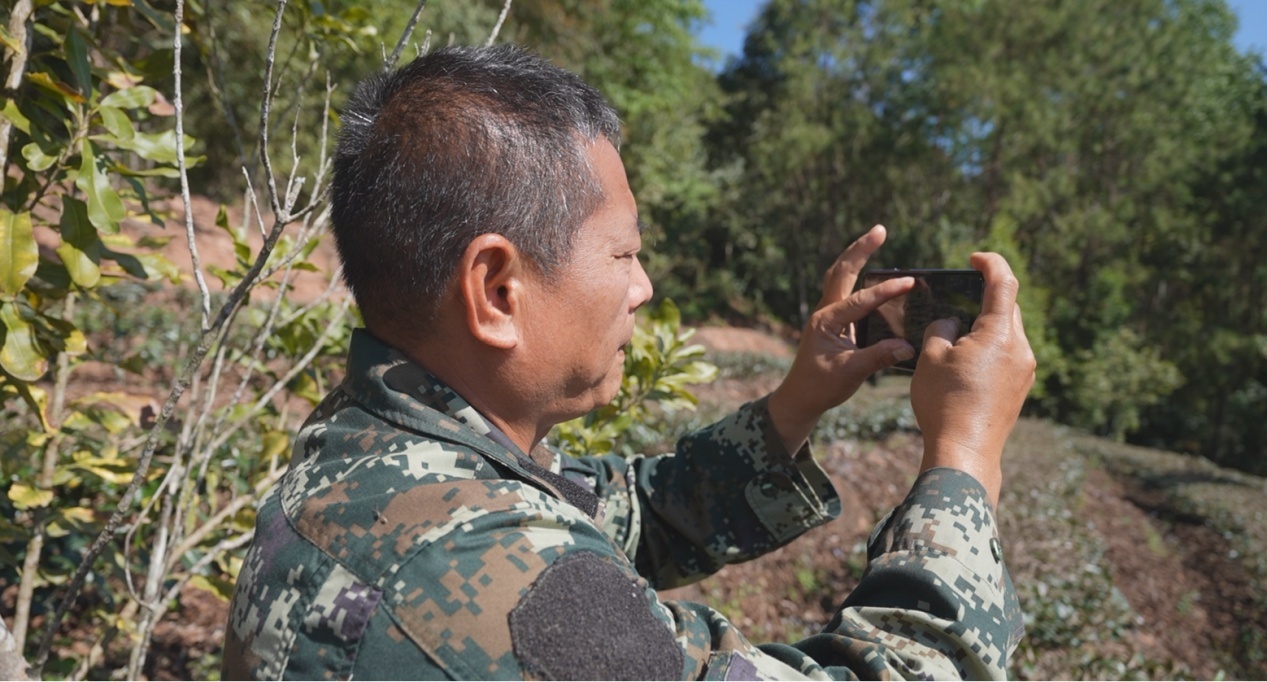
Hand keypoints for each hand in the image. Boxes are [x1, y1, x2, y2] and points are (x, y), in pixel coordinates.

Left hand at [769, 225, 916, 452]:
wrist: (799, 398)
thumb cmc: (820, 386)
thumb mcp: (850, 373)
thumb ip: (878, 358)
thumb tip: (908, 347)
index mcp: (826, 322)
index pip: (861, 300)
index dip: (886, 290)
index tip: (910, 282)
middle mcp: (824, 312)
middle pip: (841, 271)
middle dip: (860, 249)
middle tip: (880, 230)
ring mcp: (827, 315)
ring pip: (840, 276)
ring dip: (856, 256)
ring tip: (875, 238)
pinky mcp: (833, 321)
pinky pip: (844, 290)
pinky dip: (856, 274)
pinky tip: (870, 270)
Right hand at [909, 252, 1035, 504]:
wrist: (964, 451)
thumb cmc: (944, 401)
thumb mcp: (931, 356)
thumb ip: (941, 328)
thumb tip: (951, 324)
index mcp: (1000, 333)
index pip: (1003, 283)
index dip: (991, 263)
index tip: (975, 258)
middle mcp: (1020, 348)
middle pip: (1007, 309)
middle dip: (985, 299)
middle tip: (957, 302)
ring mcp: (1024, 370)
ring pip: (1007, 334)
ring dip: (985, 328)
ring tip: (955, 340)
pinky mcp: (1020, 389)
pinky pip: (1007, 356)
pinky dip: (989, 349)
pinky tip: (965, 365)